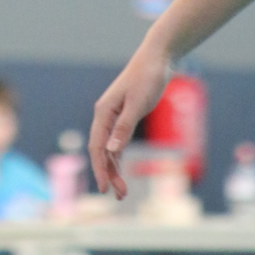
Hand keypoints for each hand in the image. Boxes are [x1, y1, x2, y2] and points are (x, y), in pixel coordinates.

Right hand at [88, 47, 170, 198]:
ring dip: (113, 168)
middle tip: (119, 196)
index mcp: (104, 111)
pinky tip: (121, 170)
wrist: (157, 59)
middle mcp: (105, 114)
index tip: (104, 189)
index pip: (97, 146)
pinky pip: (116, 141)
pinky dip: (117, 157)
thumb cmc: (147, 79)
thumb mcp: (138, 104)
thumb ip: (124, 127)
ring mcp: (114, 115)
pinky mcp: (124, 115)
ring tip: (122, 191)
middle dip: (108, 174)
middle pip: (101, 150)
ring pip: (108, 148)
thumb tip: (111, 149)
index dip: (99, 169)